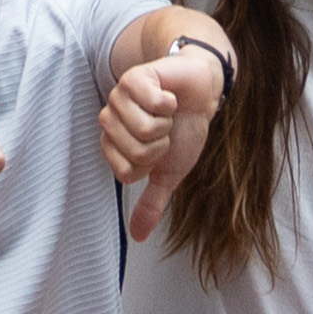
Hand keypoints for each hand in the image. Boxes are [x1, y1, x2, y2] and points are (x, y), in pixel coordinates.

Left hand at [100, 45, 227, 243]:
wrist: (201, 93)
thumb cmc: (184, 129)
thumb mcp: (169, 172)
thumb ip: (151, 202)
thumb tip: (138, 236)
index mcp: (114, 145)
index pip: (126, 172)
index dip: (152, 164)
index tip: (160, 149)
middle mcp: (111, 121)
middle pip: (135, 152)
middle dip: (161, 143)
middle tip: (166, 128)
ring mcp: (120, 97)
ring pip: (143, 128)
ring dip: (166, 122)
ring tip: (167, 112)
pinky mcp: (135, 77)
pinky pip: (152, 102)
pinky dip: (169, 102)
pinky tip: (169, 95)